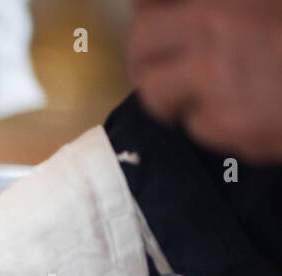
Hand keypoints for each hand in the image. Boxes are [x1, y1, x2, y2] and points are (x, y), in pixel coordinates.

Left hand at [128, 0, 281, 162]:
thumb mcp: (269, 4)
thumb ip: (223, 10)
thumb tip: (181, 13)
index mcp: (222, 4)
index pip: (150, 9)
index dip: (149, 12)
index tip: (152, 16)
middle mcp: (215, 37)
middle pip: (140, 48)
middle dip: (143, 56)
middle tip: (154, 62)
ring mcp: (220, 86)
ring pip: (158, 95)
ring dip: (171, 94)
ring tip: (197, 89)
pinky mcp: (233, 128)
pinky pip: (199, 127)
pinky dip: (213, 121)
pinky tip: (244, 107)